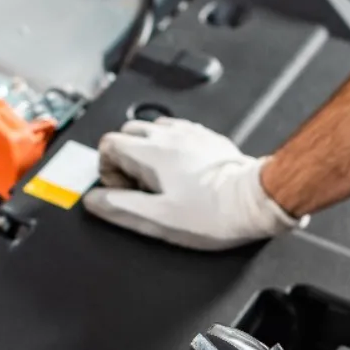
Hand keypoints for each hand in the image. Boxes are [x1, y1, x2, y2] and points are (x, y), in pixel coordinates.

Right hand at [82, 118, 299, 250]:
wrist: (255, 201)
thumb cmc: (213, 213)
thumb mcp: (157, 219)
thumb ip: (120, 207)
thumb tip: (95, 200)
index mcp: (150, 153)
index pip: (107, 143)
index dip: (107, 170)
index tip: (122, 191)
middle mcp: (168, 136)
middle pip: (127, 133)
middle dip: (125, 159)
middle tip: (139, 188)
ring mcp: (189, 134)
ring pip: (152, 130)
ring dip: (147, 152)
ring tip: (160, 181)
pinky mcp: (207, 138)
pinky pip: (178, 133)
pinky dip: (170, 148)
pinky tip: (181, 173)